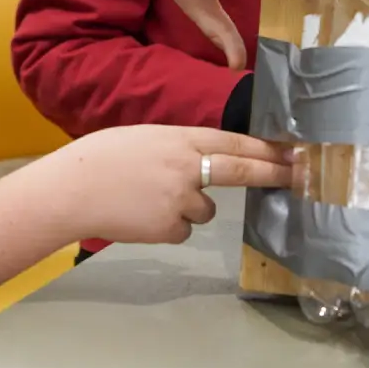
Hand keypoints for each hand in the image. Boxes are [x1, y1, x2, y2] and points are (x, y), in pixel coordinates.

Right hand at [49, 125, 293, 244]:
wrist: (71, 191)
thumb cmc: (99, 159)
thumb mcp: (142, 138)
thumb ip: (176, 147)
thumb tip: (201, 160)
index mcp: (178, 139)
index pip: (233, 142)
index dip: (265, 149)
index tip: (291, 152)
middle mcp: (187, 167)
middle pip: (240, 171)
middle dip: (272, 173)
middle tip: (297, 174)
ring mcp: (181, 200)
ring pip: (203, 209)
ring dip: (186, 207)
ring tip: (147, 199)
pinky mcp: (170, 228)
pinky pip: (181, 229)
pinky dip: (166, 225)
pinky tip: (140, 215)